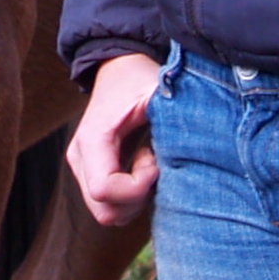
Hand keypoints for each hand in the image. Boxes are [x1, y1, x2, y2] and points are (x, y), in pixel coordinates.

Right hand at [66, 52, 163, 227]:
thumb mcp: (157, 90)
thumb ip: (172, 117)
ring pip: (108, 213)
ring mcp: (83, 167)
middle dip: (137, 199)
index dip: (137, 187)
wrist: (120, 66)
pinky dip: (133, 196)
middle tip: (154, 165)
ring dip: (136, 198)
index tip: (156, 162)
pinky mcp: (91, 172)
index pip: (104, 191)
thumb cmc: (139, 78)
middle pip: (105, 211)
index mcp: (92, 139)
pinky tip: (144, 166)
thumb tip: (198, 144)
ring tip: (150, 162)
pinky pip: (111, 204)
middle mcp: (80, 157)